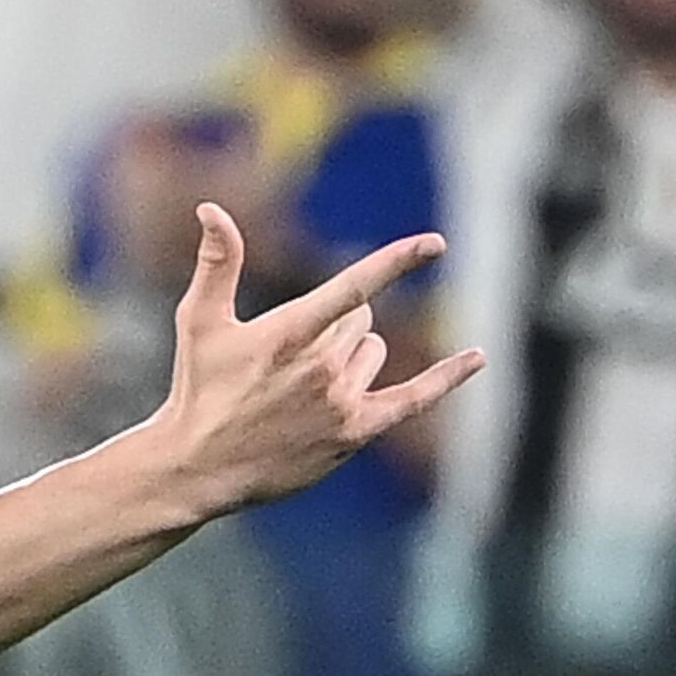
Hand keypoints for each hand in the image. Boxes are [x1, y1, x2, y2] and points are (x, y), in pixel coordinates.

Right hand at [152, 202, 482, 512]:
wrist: (199, 468)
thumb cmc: (198, 390)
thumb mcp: (199, 321)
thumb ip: (217, 262)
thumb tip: (211, 207)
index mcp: (287, 334)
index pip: (352, 287)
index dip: (396, 261)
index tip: (434, 243)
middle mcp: (321, 367)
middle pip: (361, 320)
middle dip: (336, 325)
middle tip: (290, 358)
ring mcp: (341, 402)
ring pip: (374, 352)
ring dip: (352, 356)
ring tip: (303, 387)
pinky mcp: (355, 434)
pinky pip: (416, 397)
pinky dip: (448, 377)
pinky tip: (477, 357)